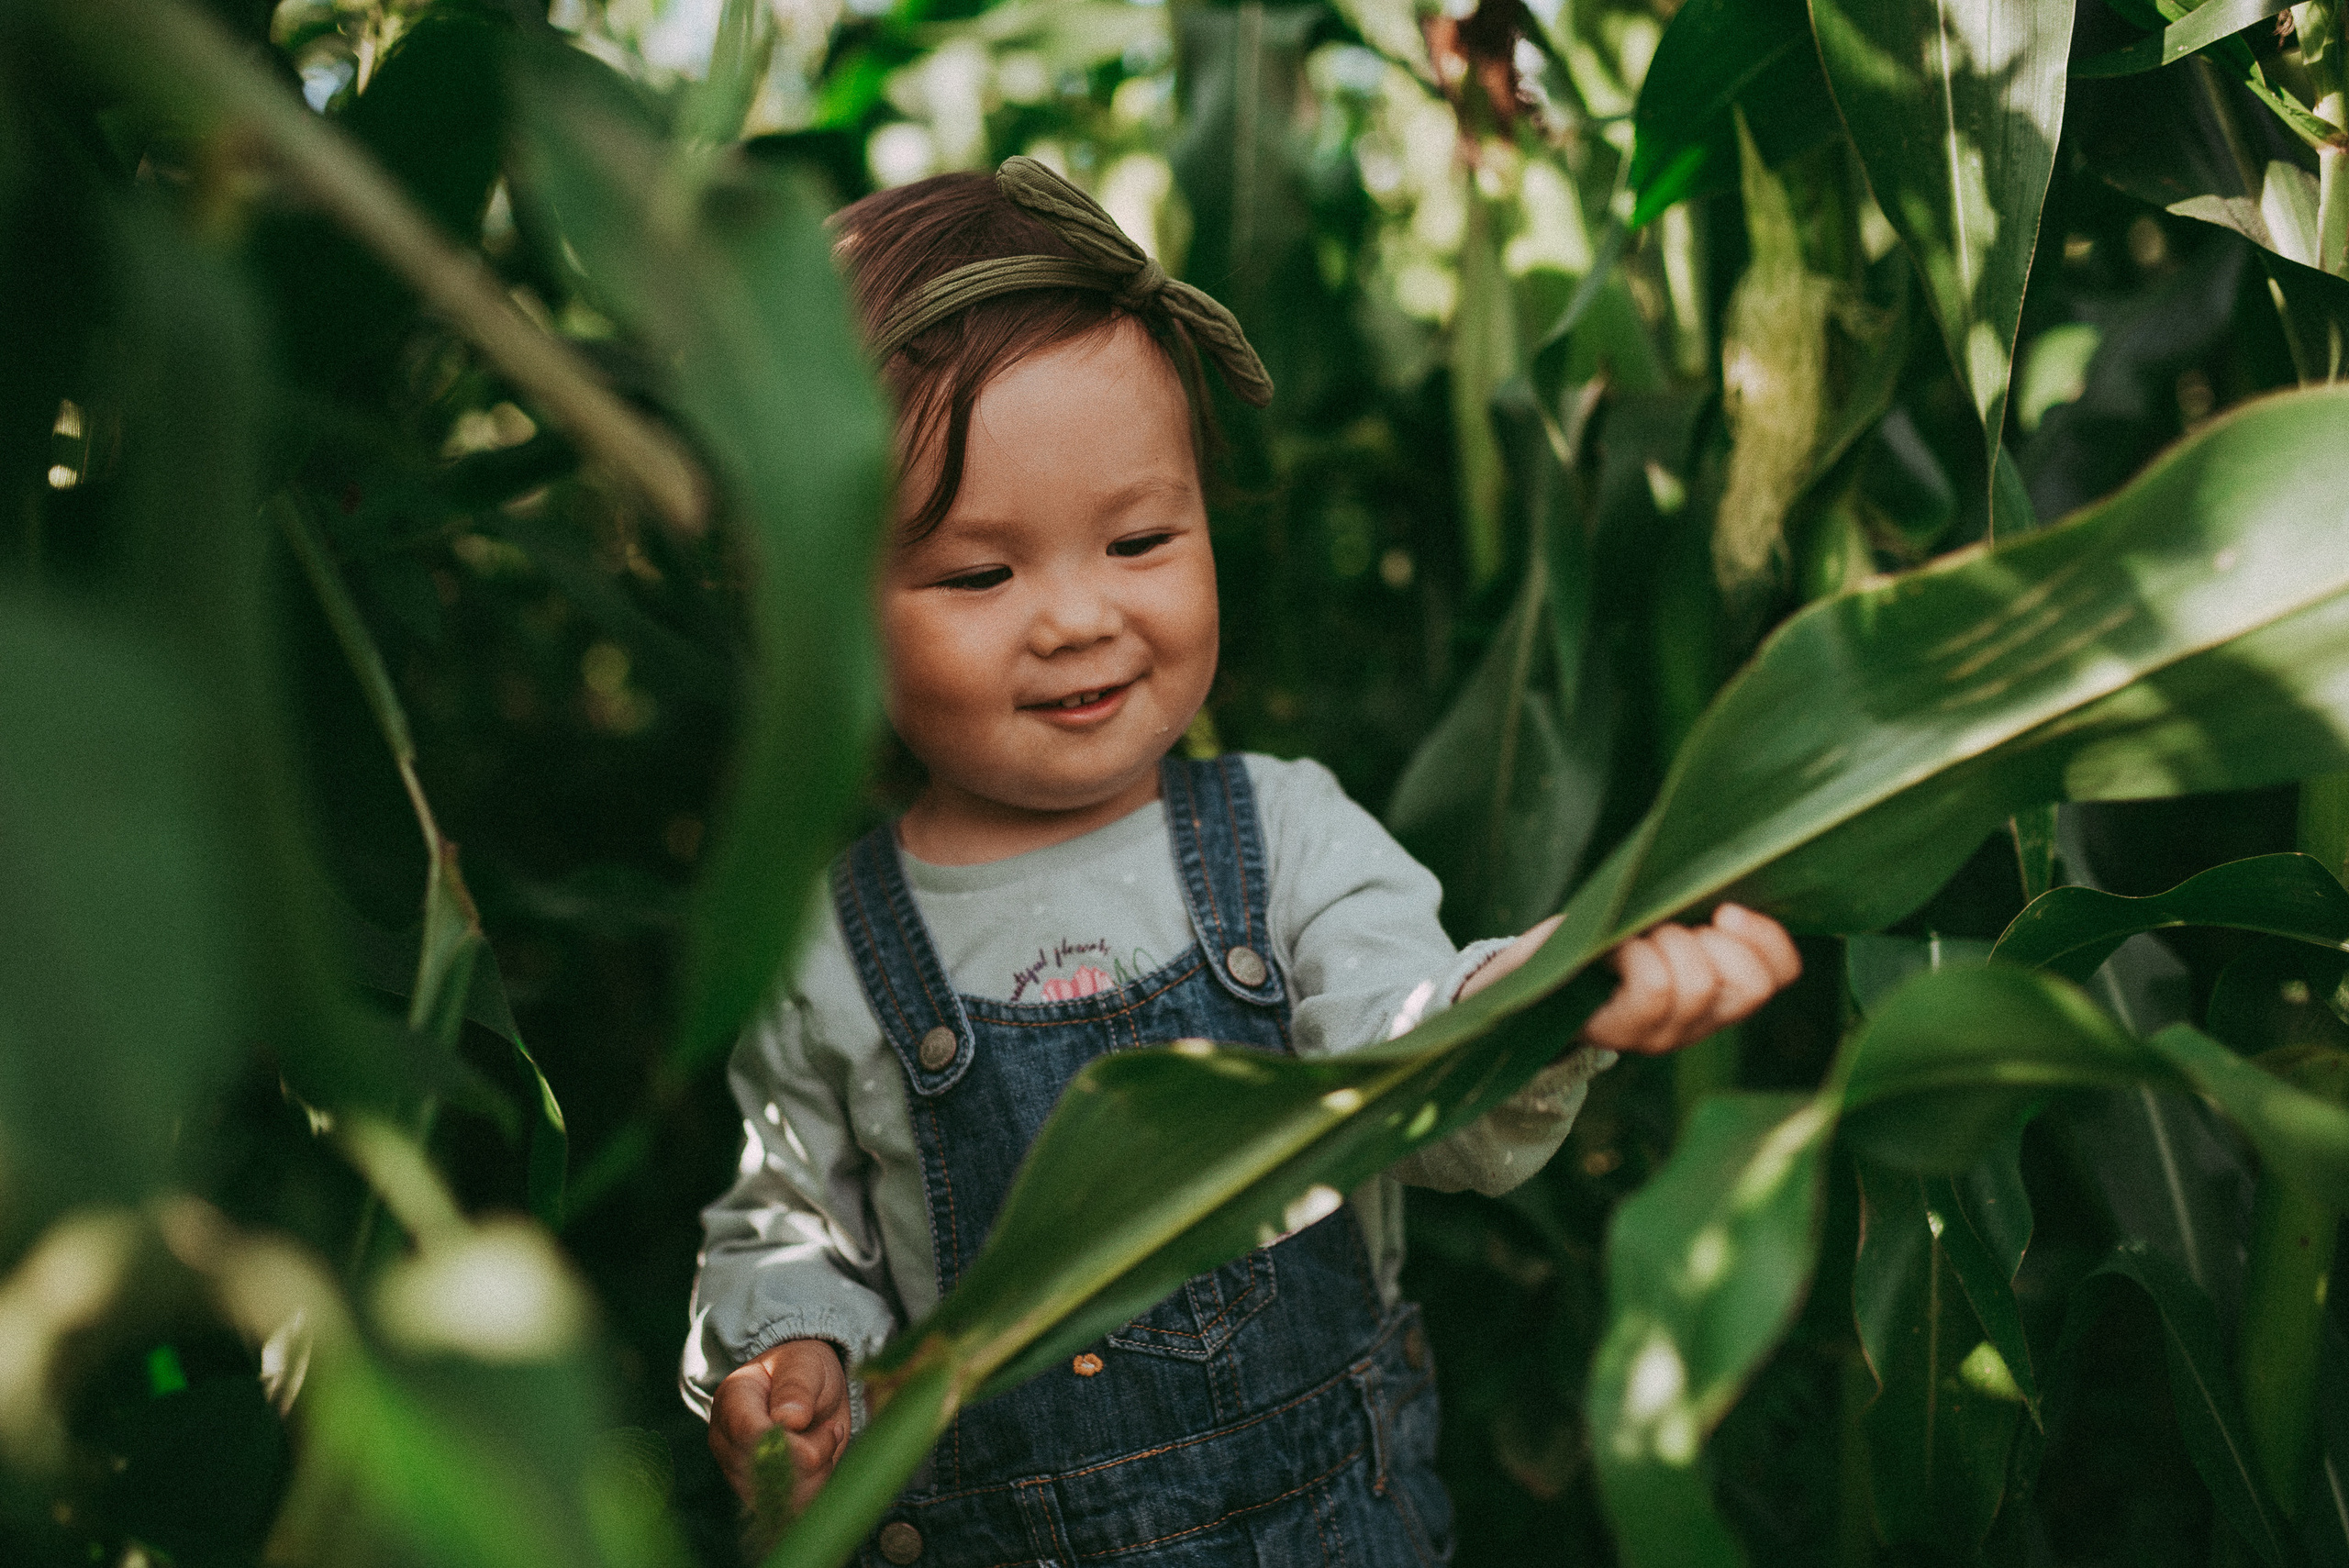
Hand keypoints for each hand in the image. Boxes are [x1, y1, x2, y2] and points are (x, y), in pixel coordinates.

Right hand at [709, 1338, 850, 1513]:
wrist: (808, 1388)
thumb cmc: (803, 1369)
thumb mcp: (805, 1365)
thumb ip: (796, 1387)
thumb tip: (790, 1419)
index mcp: (732, 1399)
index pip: (749, 1434)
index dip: (790, 1442)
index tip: (828, 1428)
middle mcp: (726, 1439)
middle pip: (764, 1470)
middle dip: (811, 1456)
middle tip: (831, 1429)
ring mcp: (737, 1469)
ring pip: (778, 1495)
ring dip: (816, 1474)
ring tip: (825, 1442)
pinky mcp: (756, 1491)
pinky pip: (787, 1506)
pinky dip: (815, 1488)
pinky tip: (822, 1463)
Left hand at [1580, 903, 1800, 1054]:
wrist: (1531, 969)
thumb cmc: (1603, 933)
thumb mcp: (1661, 915)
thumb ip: (1700, 910)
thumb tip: (1732, 887)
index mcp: (1721, 992)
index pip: (1781, 974)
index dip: (1767, 937)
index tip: (1726, 909)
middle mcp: (1700, 1023)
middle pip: (1750, 985)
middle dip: (1715, 940)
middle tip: (1671, 927)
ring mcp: (1662, 1035)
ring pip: (1697, 982)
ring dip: (1665, 942)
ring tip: (1636, 939)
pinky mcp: (1622, 1033)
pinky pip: (1654, 985)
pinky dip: (1634, 952)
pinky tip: (1612, 950)